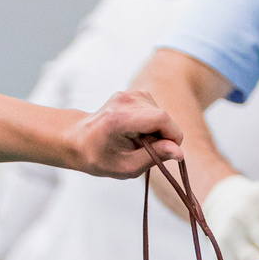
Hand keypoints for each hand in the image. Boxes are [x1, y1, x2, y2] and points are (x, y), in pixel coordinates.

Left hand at [64, 88, 181, 178]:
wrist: (78, 139)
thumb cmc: (99, 157)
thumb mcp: (126, 167)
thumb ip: (154, 157)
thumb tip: (180, 153)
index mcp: (119, 118)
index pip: (161, 119)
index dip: (173, 136)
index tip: (170, 153)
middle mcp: (125, 100)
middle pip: (163, 116)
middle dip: (163, 137)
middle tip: (145, 151)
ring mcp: (129, 93)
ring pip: (161, 114)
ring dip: (157, 131)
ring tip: (137, 142)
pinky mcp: (134, 93)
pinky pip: (155, 110)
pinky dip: (152, 124)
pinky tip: (137, 132)